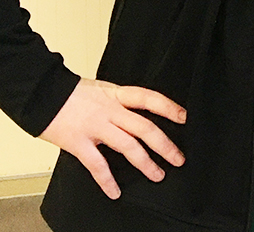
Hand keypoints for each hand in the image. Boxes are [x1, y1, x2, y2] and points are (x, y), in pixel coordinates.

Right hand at [38, 79, 185, 198]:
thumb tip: (137, 112)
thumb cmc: (71, 93)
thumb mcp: (102, 89)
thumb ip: (119, 101)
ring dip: (146, 163)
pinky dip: (107, 181)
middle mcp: (110, 111)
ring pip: (128, 146)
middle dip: (165, 145)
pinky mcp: (79, 143)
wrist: (40, 94)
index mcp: (116, 95)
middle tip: (178, 158)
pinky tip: (115, 191)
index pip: (149, 98)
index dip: (169, 107)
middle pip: (145, 128)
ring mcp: (95, 127)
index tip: (185, 118)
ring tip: (157, 174)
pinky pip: (97, 165)